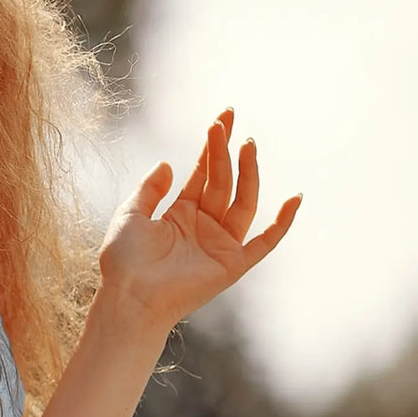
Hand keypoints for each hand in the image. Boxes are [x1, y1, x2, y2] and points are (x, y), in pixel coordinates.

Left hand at [96, 108, 302, 333]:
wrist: (129, 297)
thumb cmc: (124, 260)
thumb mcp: (130, 215)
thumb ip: (149, 190)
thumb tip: (167, 163)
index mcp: (180, 213)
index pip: (203, 173)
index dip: (212, 147)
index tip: (222, 119)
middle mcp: (204, 225)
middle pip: (222, 181)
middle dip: (225, 152)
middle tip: (227, 122)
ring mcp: (220, 243)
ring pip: (243, 201)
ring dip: (248, 173)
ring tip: (247, 145)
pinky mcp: (233, 264)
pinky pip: (264, 242)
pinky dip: (281, 223)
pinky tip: (294, 199)